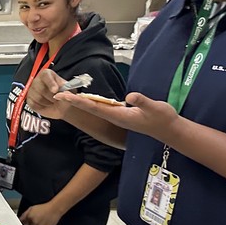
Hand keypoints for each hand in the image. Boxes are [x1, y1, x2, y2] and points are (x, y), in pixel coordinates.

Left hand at [19, 201, 62, 224]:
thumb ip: (24, 214)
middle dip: (32, 222)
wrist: (54, 209)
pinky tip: (45, 223)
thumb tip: (20, 220)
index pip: (24, 223)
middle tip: (38, 217)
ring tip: (42, 220)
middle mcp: (33, 223)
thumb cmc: (44, 208)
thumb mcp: (32, 208)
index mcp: (29, 217)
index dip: (27, 220)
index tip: (30, 219)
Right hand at [26, 69, 73, 119]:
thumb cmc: (64, 94)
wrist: (61, 105)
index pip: (46, 76)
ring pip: (38, 98)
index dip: (50, 83)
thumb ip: (67, 90)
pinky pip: (34, 104)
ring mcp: (31, 90)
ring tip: (53, 102)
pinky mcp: (29, 100)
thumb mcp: (70, 90)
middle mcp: (37, 80)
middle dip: (52, 97)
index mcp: (47, 74)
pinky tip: (47, 105)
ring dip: (48, 102)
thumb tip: (63, 93)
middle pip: (41, 89)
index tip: (55, 90)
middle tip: (58, 99)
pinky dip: (42, 107)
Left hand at [57, 91, 178, 140]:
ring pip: (95, 108)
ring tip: (66, 95)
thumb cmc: (163, 118)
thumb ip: (143, 102)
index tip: (65, 97)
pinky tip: (85, 99)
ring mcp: (117, 116)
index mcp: (119, 116)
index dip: (79, 101)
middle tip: (57, 94)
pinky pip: (102, 107)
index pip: (95, 107)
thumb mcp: (156, 108)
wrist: (168, 130)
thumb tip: (129, 97)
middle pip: (90, 108)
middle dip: (74, 101)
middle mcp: (115, 117)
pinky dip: (91, 102)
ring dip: (80, 101)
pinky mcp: (121, 114)